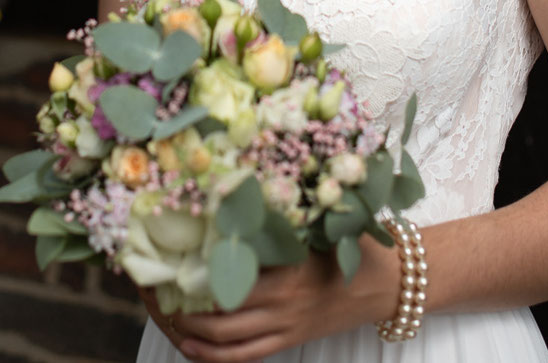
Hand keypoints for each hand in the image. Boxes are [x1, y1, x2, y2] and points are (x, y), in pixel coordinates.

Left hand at [141, 237, 398, 362]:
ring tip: (169, 320)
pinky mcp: (290, 340)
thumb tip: (239, 200)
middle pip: (221, 314)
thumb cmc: (353, 244)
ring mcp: (285, 326)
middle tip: (159, 292)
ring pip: (228, 341)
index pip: (230, 276)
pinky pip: (247, 357)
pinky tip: (193, 348)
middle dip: (185, 307)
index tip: (169, 261)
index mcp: (286, 271)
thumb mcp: (318, 226)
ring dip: (195, 333)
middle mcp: (281, 303)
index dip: (195, 274)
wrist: (387, 283)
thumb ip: (281, 220)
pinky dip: (216, 357)